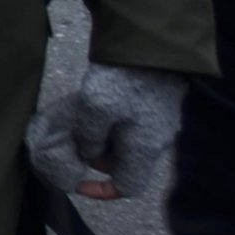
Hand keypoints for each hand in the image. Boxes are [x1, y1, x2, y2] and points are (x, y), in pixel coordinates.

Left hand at [28, 62, 186, 199]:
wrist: (148, 44)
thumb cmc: (121, 79)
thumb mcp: (94, 110)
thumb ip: (90, 138)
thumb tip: (89, 154)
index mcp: (146, 148)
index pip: (128, 186)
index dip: (102, 190)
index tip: (79, 184)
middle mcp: (157, 139)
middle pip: (125, 163)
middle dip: (98, 156)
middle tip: (75, 138)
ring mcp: (158, 121)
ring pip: (126, 142)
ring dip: (103, 136)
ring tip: (82, 117)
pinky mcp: (155, 104)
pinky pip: (130, 124)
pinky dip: (111, 121)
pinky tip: (95, 104)